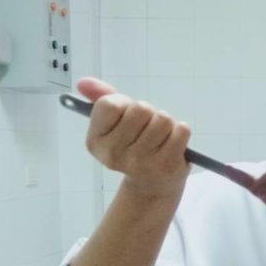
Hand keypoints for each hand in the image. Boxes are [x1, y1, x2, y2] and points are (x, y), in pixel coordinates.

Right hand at [78, 77, 190, 198]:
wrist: (153, 183)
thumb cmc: (134, 144)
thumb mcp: (114, 122)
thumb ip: (100, 98)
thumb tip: (83, 82)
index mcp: (96, 141)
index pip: (109, 104)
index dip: (123, 103)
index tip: (126, 115)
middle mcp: (114, 154)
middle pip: (140, 108)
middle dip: (148, 113)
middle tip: (146, 129)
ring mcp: (141, 162)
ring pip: (163, 118)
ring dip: (166, 123)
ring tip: (159, 138)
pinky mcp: (167, 166)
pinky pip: (181, 130)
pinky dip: (181, 132)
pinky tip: (172, 145)